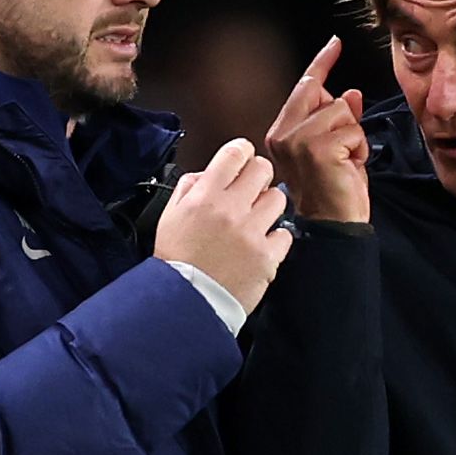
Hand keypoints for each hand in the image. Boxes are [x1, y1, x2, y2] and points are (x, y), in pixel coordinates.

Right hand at [153, 136, 292, 315]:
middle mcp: (231, 210)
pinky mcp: (267, 257)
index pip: (235, 153)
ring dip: (269, 206)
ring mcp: (251, 233)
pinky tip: (261, 245)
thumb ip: (189, 188)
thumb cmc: (177, 261)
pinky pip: (285, 234)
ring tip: (256, 220)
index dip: (242, 152)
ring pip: (278, 198)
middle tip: (252, 190)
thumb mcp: (170, 216)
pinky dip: (276, 239)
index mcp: (205, 196)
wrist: (186, 302)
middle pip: (262, 169)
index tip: (243, 159)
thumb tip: (208, 173)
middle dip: (258, 176)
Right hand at [262, 36, 368, 222]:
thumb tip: (350, 93)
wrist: (334, 226)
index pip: (305, 87)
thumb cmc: (335, 192)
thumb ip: (339, 119)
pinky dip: (359, 147)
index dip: (322, 63)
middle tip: (345, 151)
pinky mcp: (317, 148)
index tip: (335, 43)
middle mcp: (284, 133)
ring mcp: (298, 140)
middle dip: (345, 119)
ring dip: (354, 136)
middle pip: (325, 95)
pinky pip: (353, 129)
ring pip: (342, 111)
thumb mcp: (339, 148)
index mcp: (283, 132)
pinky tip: (349, 167)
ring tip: (345, 162)